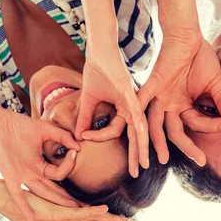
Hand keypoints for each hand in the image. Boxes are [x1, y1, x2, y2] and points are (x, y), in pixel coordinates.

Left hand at [0, 110, 79, 220]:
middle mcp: (33, 174)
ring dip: (56, 202)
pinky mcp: (11, 176)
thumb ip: (62, 136)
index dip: (69, 164)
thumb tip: (77, 146)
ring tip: (70, 210)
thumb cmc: (19, 125)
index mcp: (40, 166)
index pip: (60, 173)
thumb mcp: (45, 130)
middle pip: (54, 190)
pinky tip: (32, 218)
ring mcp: (23, 177)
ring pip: (42, 193)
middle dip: (67, 199)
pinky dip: (25, 206)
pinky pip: (18, 194)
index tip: (75, 152)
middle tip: (83, 206)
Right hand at [75, 47, 147, 177]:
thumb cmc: (96, 68)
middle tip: (136, 173)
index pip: (113, 132)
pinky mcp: (131, 91)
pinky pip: (136, 110)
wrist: (99, 47)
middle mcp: (131, 107)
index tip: (83, 137)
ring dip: (141, 147)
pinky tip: (141, 135)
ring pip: (139, 128)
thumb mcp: (89, 98)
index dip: (97, 137)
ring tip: (143, 164)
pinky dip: (138, 123)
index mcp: (124, 110)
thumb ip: (85, 117)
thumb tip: (77, 135)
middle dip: (135, 156)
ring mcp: (133, 100)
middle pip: (135, 136)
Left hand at [138, 30, 220, 165]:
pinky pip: (141, 104)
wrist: (189, 35)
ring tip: (161, 160)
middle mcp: (170, 105)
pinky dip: (137, 117)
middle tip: (200, 161)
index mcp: (184, 105)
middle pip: (174, 132)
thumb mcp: (216, 83)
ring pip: (154, 125)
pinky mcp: (151, 85)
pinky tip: (137, 132)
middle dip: (186, 147)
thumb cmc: (201, 57)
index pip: (197, 123)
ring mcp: (160, 97)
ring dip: (156, 143)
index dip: (213, 125)